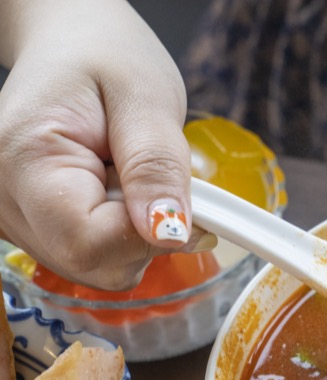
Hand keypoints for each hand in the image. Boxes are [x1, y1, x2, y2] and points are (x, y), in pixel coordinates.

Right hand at [0, 0, 193, 289]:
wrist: (74, 45)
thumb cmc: (108, 59)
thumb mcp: (147, 100)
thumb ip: (157, 168)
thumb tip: (169, 232)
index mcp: (24, 159)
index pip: (91, 242)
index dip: (151, 237)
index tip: (188, 205)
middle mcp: (4, 198)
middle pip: (94, 263)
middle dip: (145, 234)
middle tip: (151, 175)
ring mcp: (13, 217)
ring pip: (97, 267)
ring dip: (133, 233)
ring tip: (127, 173)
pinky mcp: (32, 228)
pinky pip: (92, 256)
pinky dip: (119, 233)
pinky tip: (114, 189)